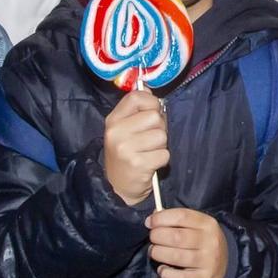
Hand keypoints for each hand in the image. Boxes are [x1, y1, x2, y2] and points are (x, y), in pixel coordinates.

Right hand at [102, 88, 168, 205]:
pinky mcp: (138, 164)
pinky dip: (161, 160)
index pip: (136, 97)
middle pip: (154, 116)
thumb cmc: (126, 154)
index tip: (152, 112)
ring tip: (148, 152)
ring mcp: (126, 148)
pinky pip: (164, 154)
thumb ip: (136, 110)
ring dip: (161, 146)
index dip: (151, 102)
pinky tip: (150, 164)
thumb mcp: (123, 130)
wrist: (116, 188)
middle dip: (159, 128)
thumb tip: (149, 89)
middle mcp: (117, 132)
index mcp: (113, 120)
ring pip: (161, 136)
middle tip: (149, 140)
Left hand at [147, 208, 228, 277]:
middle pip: (176, 237)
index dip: (161, 218)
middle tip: (153, 239)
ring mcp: (208, 261)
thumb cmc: (202, 243)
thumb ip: (176, 220)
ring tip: (155, 252)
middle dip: (157, 236)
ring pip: (175, 256)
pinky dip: (165, 274)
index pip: (181, 216)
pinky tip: (163, 270)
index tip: (150, 222)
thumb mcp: (195, 226)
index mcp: (207, 224)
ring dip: (158, 253)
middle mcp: (210, 241)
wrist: (223, 267)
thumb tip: (152, 217)